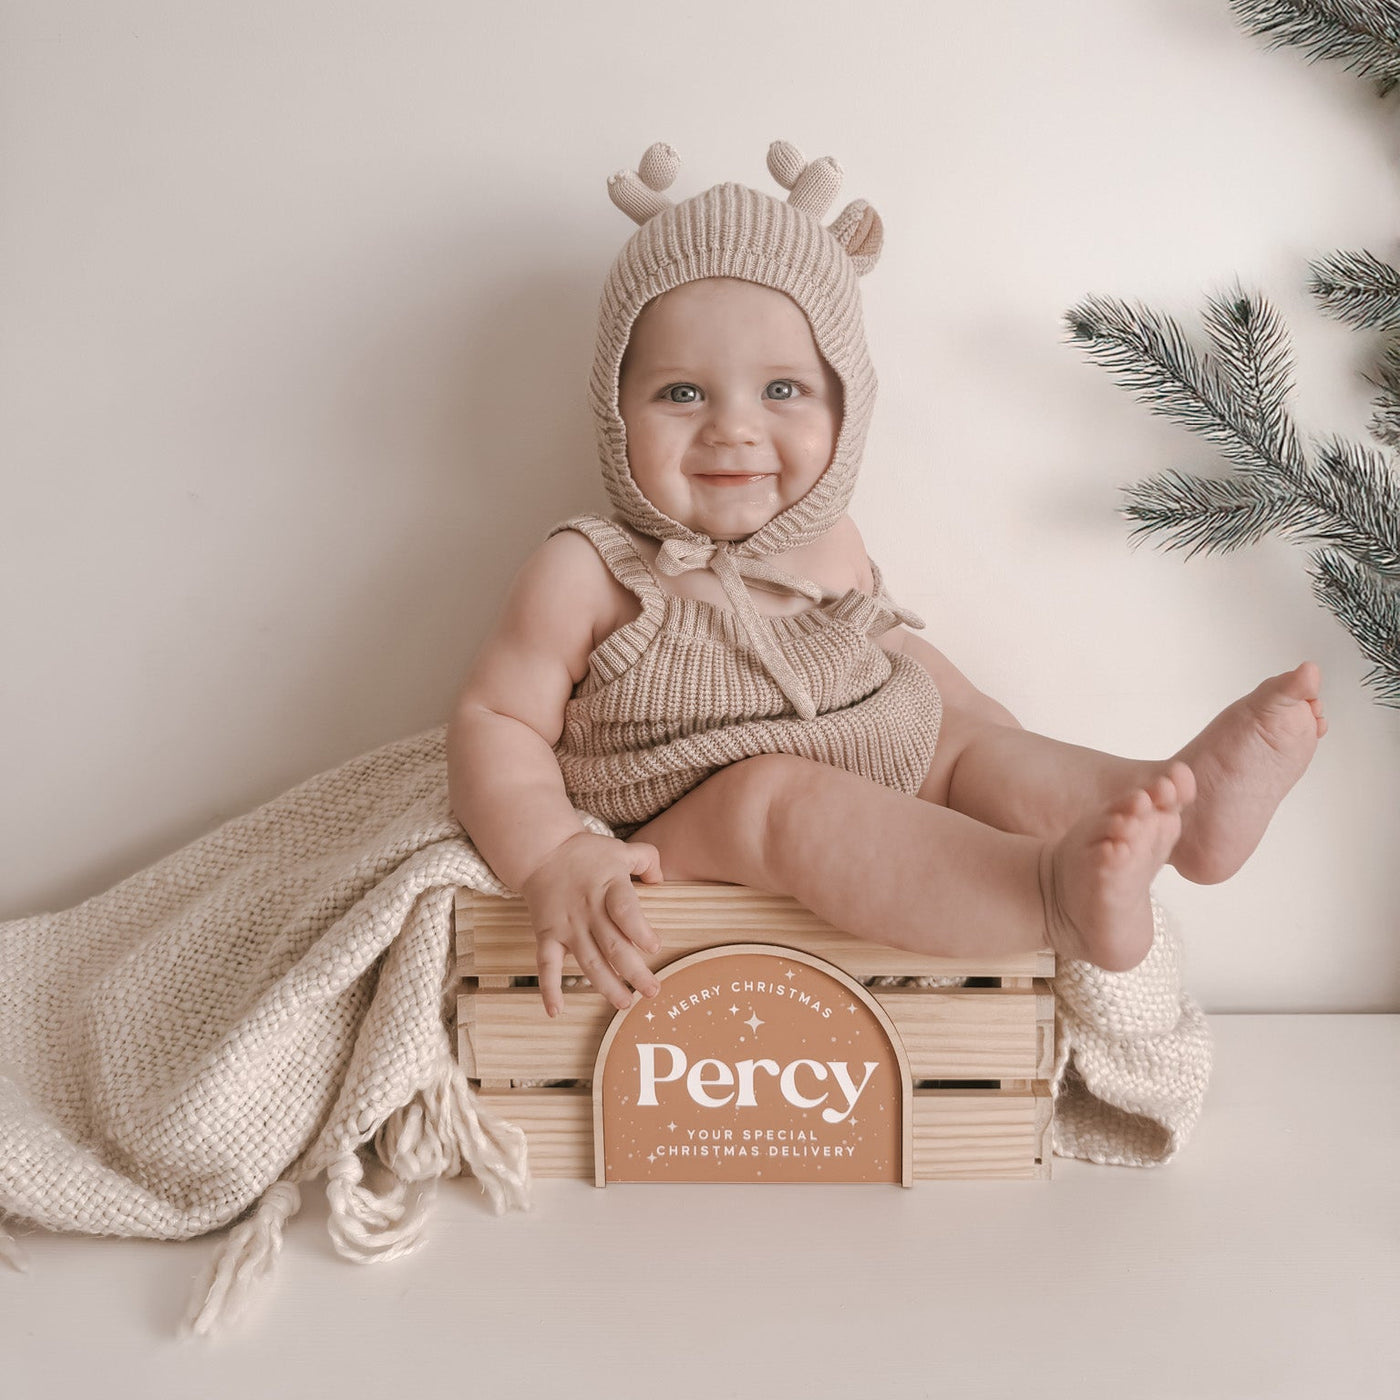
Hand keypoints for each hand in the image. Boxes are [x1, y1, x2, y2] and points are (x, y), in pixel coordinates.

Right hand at [520, 832, 663, 1016]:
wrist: (542, 852)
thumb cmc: (587, 854)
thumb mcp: (621, 850)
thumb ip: (647, 860)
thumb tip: (661, 880)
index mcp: (609, 887)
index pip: (625, 910)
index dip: (640, 931)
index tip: (654, 947)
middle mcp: (588, 910)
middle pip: (612, 946)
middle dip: (634, 972)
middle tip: (652, 991)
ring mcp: (566, 926)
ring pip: (588, 961)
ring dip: (606, 986)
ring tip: (625, 1003)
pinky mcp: (547, 935)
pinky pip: (546, 965)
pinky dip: (549, 988)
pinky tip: (557, 1011)